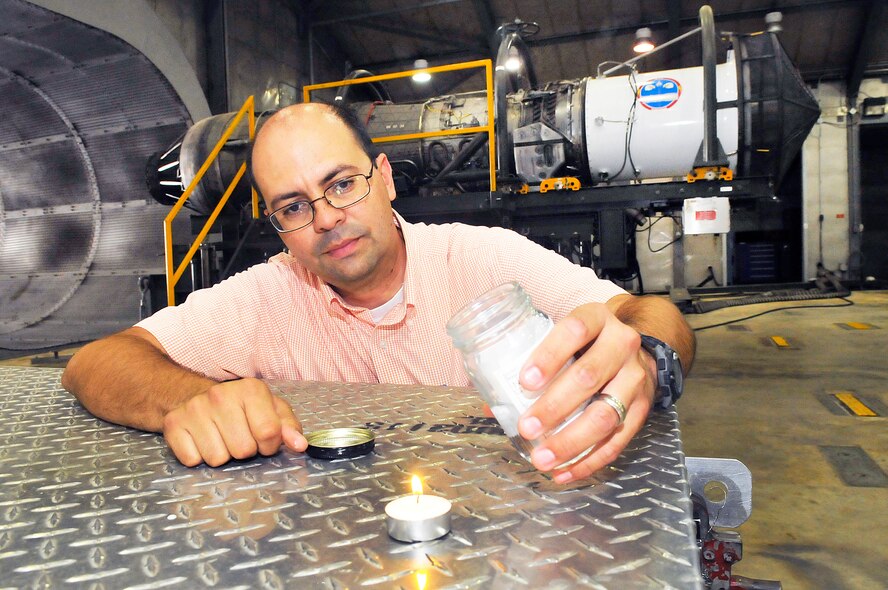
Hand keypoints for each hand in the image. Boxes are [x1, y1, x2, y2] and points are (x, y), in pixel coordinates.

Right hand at [162, 378, 307, 466]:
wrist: (194, 395)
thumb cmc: (241, 408)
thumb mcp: (271, 410)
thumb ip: (289, 427)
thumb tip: (300, 444)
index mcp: (251, 389)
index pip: (268, 432)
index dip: (269, 445)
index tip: (264, 440)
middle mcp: (221, 395)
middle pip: (243, 449)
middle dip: (245, 450)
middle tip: (239, 437)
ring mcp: (194, 409)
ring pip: (218, 459)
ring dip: (223, 455)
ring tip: (221, 438)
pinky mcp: (173, 424)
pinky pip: (193, 460)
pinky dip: (199, 457)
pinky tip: (202, 441)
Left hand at [516, 303, 655, 482]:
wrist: (637, 352)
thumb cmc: (586, 345)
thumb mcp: (564, 339)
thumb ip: (530, 363)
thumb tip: (491, 405)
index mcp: (596, 319)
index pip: (574, 330)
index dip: (549, 355)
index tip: (524, 381)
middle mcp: (621, 344)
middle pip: (589, 376)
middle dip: (554, 406)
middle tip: (527, 427)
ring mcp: (636, 377)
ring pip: (606, 414)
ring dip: (571, 441)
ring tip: (542, 458)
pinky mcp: (643, 408)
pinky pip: (618, 439)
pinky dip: (590, 460)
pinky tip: (564, 472)